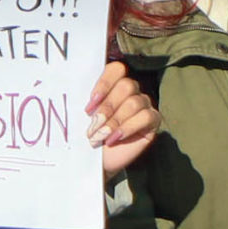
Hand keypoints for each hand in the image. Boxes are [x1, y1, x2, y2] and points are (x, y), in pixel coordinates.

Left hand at [89, 59, 159, 176]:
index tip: (89, 105)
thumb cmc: (88, 133)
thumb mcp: (82, 114)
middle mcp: (131, 91)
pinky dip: (127, 128)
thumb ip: (86, 99)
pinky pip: (146, 116)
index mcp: (112, 84)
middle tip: (93, 123)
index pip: (116, 69)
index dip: (104, 84)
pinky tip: (113, 139)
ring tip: (99, 136)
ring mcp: (144, 104)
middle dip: (107, 107)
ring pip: (134, 102)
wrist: (96, 159)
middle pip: (127, 86)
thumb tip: (74, 83)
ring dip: (114, 121)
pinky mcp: (153, 120)